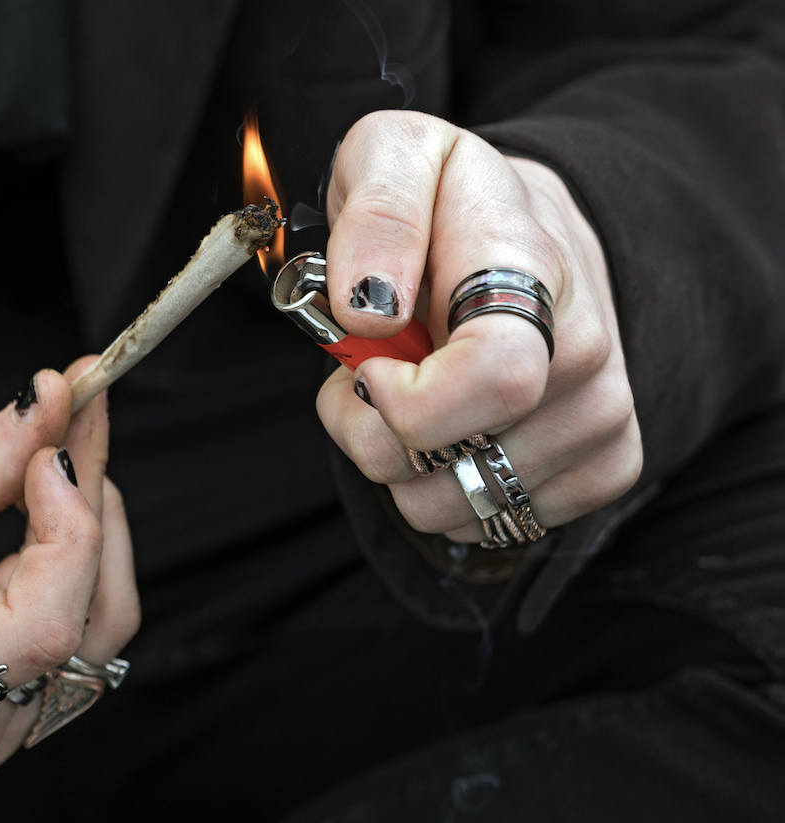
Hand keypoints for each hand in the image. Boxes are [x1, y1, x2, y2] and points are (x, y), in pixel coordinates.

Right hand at [0, 360, 138, 787]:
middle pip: (88, 624)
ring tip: (54, 451)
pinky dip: (66, 559)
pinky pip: (66, 634)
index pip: (47, 625)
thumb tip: (55, 404)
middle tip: (75, 412)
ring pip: (93, 630)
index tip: (59, 435)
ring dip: (89, 531)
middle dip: (91, 508)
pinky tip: (41, 503)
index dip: (73, 522)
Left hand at [316, 111, 641, 543]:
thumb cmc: (450, 197)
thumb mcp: (395, 155)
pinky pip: (489, 525)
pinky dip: (443, 490)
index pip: (496, 376)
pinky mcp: (602, 467)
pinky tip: (448, 428)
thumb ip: (378, 213)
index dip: (410, 403)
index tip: (370, 368)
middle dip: (373, 436)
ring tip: (405, 394)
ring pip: (458, 505)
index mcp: (532, 270)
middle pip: (460, 462)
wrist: (533, 228)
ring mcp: (601, 416)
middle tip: (363, 376)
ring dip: (398, 464)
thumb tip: (369, 310)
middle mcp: (584, 351)